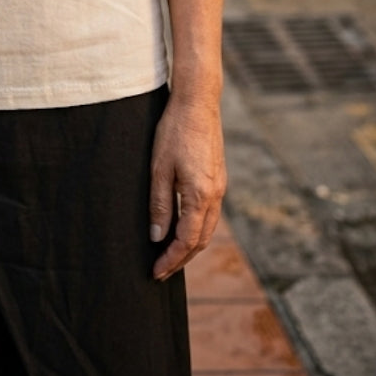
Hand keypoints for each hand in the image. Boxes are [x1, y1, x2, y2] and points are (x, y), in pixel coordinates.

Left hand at [148, 91, 226, 280]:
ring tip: (170, 255)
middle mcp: (215, 196)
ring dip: (190, 246)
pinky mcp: (218, 178)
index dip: (171, 260)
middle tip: (161, 271)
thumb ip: (160, 205)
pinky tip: (182, 227)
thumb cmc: (174, 132)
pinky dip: (197, 228)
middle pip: (201, 241)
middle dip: (181, 259)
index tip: (155, 272)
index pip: (186, 241)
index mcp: (201, 196)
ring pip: (207, 228)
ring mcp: (220, 187)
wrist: (197, 103)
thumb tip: (157, 237)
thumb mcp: (159, 168)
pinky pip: (210, 214)